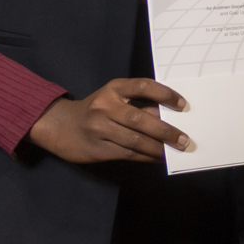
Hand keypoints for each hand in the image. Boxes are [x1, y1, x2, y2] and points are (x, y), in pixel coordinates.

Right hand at [28, 78, 192, 162]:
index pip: (143, 86)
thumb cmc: (96, 109)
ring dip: (158, 148)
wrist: (59, 126)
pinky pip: (127, 154)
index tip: (183, 105)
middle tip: (185, 140)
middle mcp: (105, 106)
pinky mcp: (97, 149)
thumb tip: (169, 118)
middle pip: (140, 119)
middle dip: (166, 131)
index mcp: (113, 88)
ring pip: (135, 140)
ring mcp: (99, 129)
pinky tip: (158, 158)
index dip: (165, 94)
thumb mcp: (114, 99)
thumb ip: (139, 104)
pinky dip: (146, 157)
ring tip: (175, 151)